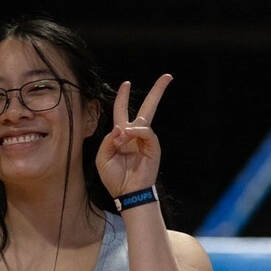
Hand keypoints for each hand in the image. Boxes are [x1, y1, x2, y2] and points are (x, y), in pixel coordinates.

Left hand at [95, 74, 172, 197]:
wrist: (126, 193)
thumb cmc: (114, 178)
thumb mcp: (103, 157)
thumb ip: (108, 140)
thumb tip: (121, 128)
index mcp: (122, 135)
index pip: (122, 111)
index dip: (123, 97)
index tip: (126, 83)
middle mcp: (135, 135)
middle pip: (147, 108)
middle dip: (157, 92)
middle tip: (167, 77)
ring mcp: (145, 140)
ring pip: (143, 120)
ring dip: (127, 130)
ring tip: (120, 142)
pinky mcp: (153, 147)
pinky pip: (147, 132)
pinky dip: (137, 131)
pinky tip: (128, 135)